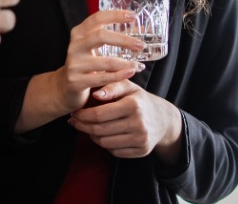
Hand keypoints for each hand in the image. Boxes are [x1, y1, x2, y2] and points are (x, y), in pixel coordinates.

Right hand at [51, 9, 146, 113]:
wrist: (65, 88)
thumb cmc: (85, 64)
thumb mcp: (94, 48)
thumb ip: (111, 38)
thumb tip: (141, 28)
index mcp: (79, 33)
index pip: (97, 18)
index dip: (116, 15)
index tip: (133, 16)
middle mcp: (75, 46)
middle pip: (101, 36)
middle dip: (124, 40)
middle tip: (141, 45)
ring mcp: (74, 64)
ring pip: (105, 61)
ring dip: (125, 63)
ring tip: (139, 65)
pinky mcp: (76, 81)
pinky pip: (103, 78)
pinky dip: (119, 75)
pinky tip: (130, 73)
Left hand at [69, 79, 183, 163]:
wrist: (163, 119)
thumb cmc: (140, 100)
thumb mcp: (129, 87)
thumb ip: (111, 86)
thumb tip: (94, 94)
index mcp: (133, 105)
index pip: (99, 114)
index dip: (83, 115)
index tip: (75, 112)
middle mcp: (138, 123)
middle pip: (100, 130)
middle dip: (82, 126)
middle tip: (74, 121)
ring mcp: (140, 139)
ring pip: (105, 143)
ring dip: (91, 136)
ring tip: (87, 128)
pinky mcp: (141, 151)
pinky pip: (114, 152)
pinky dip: (105, 145)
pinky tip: (101, 136)